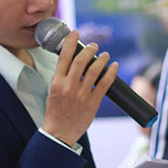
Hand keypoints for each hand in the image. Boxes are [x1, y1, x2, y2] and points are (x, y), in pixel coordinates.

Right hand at [43, 31, 117, 145]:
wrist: (59, 134)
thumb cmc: (56, 113)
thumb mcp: (53, 92)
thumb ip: (62, 78)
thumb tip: (73, 63)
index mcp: (56, 82)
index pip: (64, 57)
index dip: (71, 42)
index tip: (75, 33)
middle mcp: (68, 87)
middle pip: (81, 60)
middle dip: (90, 49)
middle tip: (94, 45)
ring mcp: (81, 95)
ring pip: (94, 70)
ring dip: (102, 59)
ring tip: (105, 55)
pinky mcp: (93, 103)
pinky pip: (105, 84)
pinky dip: (111, 72)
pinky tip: (114, 66)